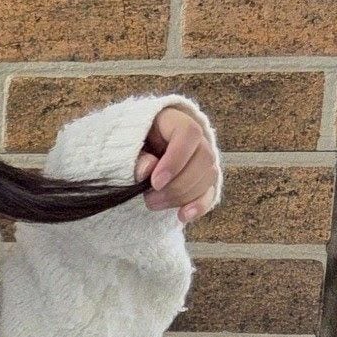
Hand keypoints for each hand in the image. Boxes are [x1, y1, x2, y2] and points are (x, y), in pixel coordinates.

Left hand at [133, 104, 220, 226]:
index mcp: (174, 120)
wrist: (133, 154)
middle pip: (204, 157)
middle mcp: (196, 138)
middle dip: (178, 184)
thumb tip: (147, 170)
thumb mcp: (126, 146)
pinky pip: (210, 192)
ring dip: (182, 196)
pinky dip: (199, 206)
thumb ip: (135, 157)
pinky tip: (183, 216)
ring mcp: (202, 158)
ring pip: (208, 176)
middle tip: (150, 198)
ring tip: (154, 204)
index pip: (189, 133)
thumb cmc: (128, 146)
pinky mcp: (203, 179)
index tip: (155, 182)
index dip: (176, 159)